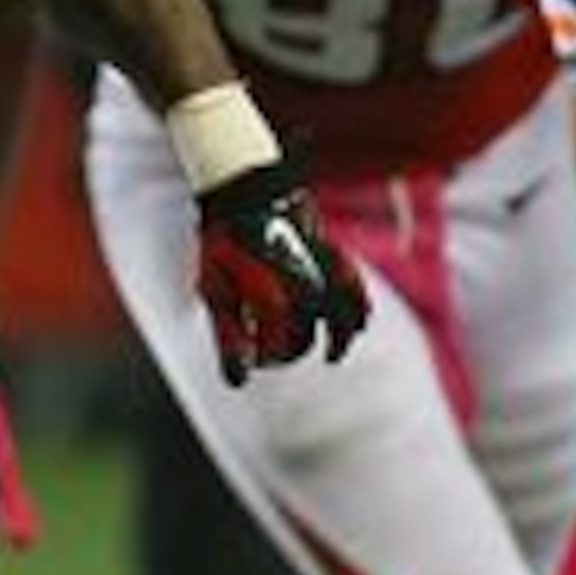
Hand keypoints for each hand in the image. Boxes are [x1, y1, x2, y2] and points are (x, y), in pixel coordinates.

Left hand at [194, 159, 368, 384]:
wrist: (246, 192)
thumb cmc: (226, 244)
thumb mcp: (216, 290)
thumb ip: (228, 337)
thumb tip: (239, 383)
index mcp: (272, 296)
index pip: (280, 344)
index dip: (269, 357)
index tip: (257, 359)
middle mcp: (302, 286)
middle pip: (305, 335)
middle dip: (292, 349)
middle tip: (276, 355)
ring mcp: (319, 270)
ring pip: (343, 316)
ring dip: (340, 338)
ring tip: (333, 355)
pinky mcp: (331, 254)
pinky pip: (354, 286)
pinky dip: (359, 306)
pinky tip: (358, 324)